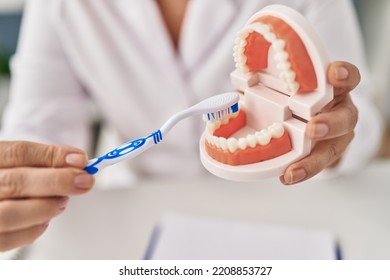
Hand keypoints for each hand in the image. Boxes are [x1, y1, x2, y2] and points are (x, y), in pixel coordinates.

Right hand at [0, 141, 93, 250]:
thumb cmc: (11, 179)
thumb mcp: (22, 162)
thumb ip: (46, 162)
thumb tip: (79, 163)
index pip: (19, 153)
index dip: (52, 156)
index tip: (81, 160)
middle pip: (16, 182)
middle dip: (57, 181)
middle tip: (84, 181)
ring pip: (10, 214)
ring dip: (45, 207)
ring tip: (63, 201)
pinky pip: (8, 240)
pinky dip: (34, 229)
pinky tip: (46, 219)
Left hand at [281, 61, 359, 184]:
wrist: (314, 115)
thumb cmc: (301, 95)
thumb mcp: (292, 85)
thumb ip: (274, 82)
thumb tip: (240, 84)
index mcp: (332, 88)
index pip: (346, 77)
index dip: (343, 74)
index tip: (333, 74)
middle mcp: (340, 111)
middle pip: (346, 117)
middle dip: (331, 124)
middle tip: (312, 129)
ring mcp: (336, 135)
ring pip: (334, 149)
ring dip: (314, 161)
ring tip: (293, 171)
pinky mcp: (327, 154)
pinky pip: (319, 166)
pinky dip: (303, 171)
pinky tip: (286, 177)